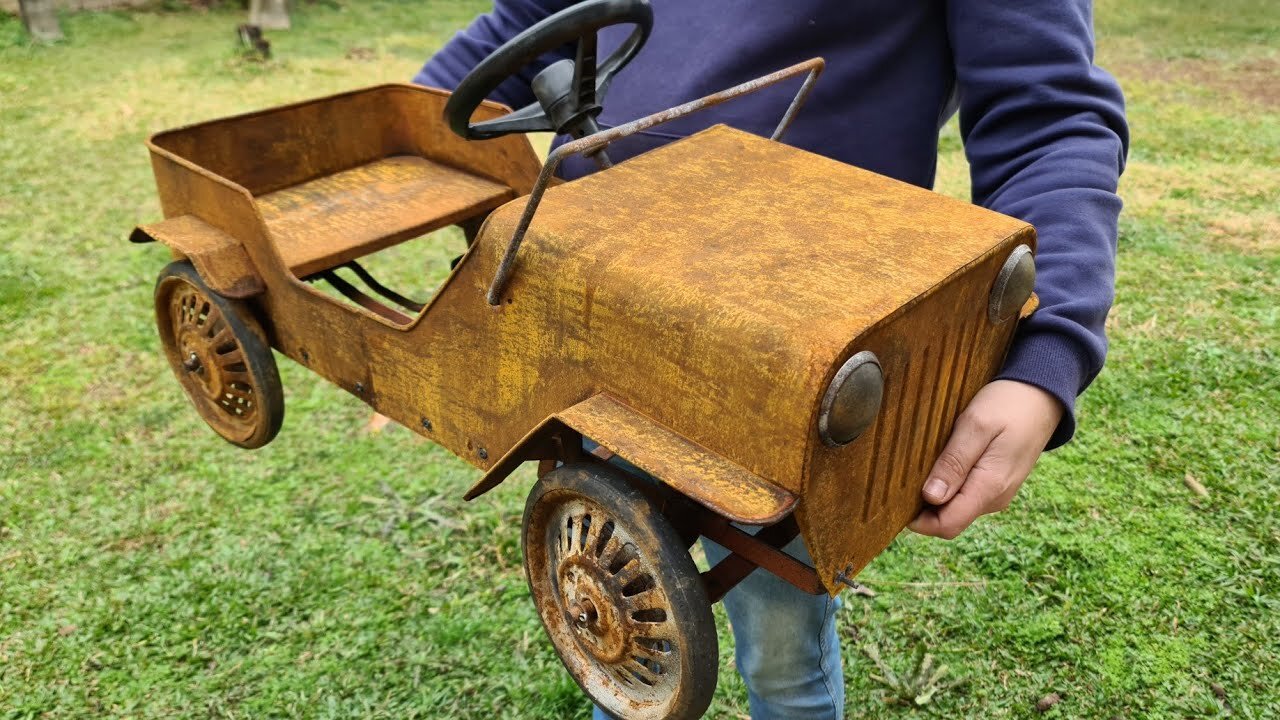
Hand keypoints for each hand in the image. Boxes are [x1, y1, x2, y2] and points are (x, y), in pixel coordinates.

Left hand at [908, 379, 1062, 538]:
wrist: (1041, 395)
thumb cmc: (1008, 405)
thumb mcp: (975, 426)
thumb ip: (954, 462)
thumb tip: (930, 497)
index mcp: (989, 487)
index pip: (948, 525)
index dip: (918, 520)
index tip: (895, 498)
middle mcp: (994, 498)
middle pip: (949, 519)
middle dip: (923, 507)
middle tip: (903, 476)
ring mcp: (997, 492)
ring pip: (956, 508)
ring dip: (936, 494)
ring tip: (922, 464)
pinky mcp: (996, 483)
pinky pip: (966, 495)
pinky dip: (949, 485)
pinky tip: (941, 462)